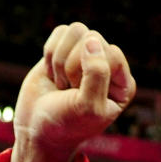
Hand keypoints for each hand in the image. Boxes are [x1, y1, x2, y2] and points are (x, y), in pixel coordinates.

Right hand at [9, 22, 135, 161]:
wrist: (37, 131)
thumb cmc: (66, 125)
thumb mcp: (87, 107)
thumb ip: (97, 74)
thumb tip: (92, 40)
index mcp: (123, 85)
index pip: (112, 53)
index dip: (90, 71)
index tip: (80, 94)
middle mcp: (109, 67)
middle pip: (93, 38)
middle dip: (73, 65)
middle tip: (69, 91)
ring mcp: (87, 57)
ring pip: (76, 30)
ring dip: (60, 59)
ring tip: (62, 84)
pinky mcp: (65, 50)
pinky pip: (60, 31)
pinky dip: (50, 53)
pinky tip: (52, 75)